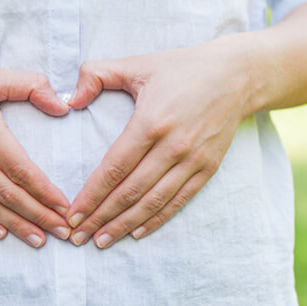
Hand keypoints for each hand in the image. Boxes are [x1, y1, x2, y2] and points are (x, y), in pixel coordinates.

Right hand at [0, 33, 72, 247]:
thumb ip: (31, 86)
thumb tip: (63, 106)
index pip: (19, 168)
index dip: (44, 191)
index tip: (65, 206)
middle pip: (6, 192)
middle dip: (37, 215)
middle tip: (62, 231)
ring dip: (14, 223)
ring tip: (38, 238)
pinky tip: (0, 232)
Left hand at [65, 36, 254, 247]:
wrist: (238, 74)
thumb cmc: (182, 67)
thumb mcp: (137, 63)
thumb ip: (95, 75)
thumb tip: (68, 100)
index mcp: (151, 121)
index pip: (114, 168)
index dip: (91, 195)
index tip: (72, 214)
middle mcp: (173, 146)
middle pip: (130, 192)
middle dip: (101, 217)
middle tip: (77, 237)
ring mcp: (193, 160)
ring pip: (153, 202)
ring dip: (125, 225)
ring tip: (101, 241)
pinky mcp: (208, 167)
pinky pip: (179, 200)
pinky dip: (157, 219)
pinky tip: (137, 232)